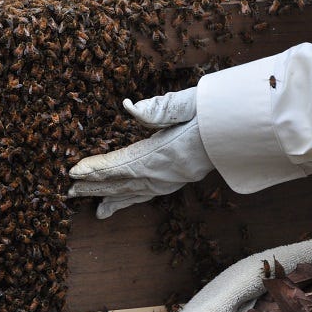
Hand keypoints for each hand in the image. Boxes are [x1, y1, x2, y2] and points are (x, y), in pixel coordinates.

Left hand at [68, 87, 213, 218]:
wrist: (243, 131)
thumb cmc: (215, 112)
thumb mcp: (190, 103)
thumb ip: (160, 108)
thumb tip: (129, 107)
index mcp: (162, 155)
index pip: (121, 164)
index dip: (95, 168)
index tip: (72, 171)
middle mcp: (162, 174)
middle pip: (119, 184)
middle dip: (92, 187)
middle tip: (67, 192)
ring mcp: (168, 181)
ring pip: (129, 193)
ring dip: (106, 197)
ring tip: (87, 206)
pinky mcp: (174, 182)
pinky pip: (143, 196)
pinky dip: (124, 202)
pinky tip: (111, 209)